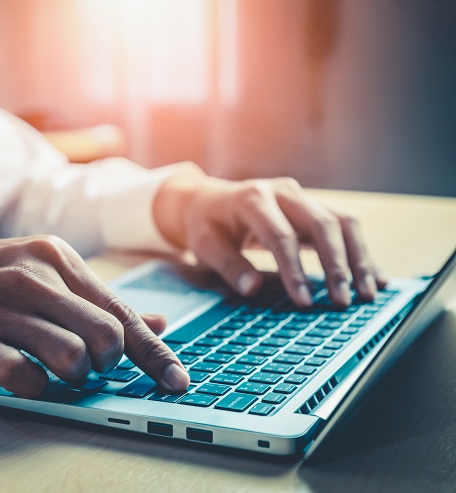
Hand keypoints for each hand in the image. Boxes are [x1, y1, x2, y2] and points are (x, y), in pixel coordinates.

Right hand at [0, 236, 189, 396]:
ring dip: (74, 378)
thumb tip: (158, 323)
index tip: (177, 382)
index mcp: (54, 255)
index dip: (155, 353)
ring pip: (70, 357)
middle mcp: (30, 276)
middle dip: (107, 365)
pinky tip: (27, 377)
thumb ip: (96, 300)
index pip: (120, 312)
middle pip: (105, 337)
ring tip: (60, 373)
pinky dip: (36, 388)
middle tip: (91, 368)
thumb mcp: (39, 274)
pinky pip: (24, 377)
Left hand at [154, 169, 385, 305]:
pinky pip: (345, 227)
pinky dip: (361, 253)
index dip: (293, 270)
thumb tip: (252, 289)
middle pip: (321, 223)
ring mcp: (302, 198)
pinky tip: (376, 278)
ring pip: (342, 222)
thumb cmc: (207, 225)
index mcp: (252, 199)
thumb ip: (228, 265)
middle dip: (336, 265)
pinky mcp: (314, 208)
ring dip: (358, 258)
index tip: (303, 301)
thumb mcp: (205, 245)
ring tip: (367, 294)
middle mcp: (283, 192)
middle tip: (342, 301)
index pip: (280, 235)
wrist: (210, 201)